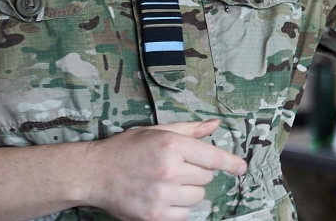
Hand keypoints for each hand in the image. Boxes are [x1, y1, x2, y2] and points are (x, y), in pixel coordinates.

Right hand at [85, 120, 246, 220]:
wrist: (94, 173)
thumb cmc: (126, 149)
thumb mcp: (157, 131)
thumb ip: (189, 130)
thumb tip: (214, 124)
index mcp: (172, 145)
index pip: (213, 157)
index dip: (231, 163)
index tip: (241, 168)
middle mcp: (170, 170)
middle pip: (206, 177)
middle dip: (197, 172)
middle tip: (176, 168)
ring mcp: (163, 195)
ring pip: (197, 196)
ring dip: (189, 191)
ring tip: (168, 183)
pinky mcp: (155, 215)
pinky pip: (184, 215)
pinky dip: (179, 208)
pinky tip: (164, 197)